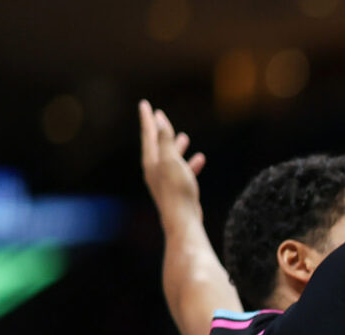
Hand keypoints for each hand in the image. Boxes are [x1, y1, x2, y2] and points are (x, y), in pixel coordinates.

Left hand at [138, 100, 206, 218]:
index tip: (145, 104)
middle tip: (158, 116)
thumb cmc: (177, 190)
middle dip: (158, 130)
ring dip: (176, 146)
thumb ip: (165, 139)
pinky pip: (182, 170)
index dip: (147, 119)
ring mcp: (165, 181)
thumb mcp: (171, 160)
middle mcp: (155, 170)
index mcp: (151, 161)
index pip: (148, 134)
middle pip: (156, 144)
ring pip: (170, 157)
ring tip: (184, 137)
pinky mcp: (176, 190)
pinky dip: (189, 162)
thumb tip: (159, 119)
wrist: (183, 220)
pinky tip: (200, 160)